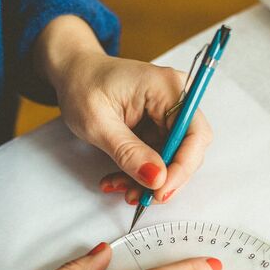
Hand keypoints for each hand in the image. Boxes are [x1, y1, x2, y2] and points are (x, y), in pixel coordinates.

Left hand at [36, 16, 212, 205]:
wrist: (75, 73)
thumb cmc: (83, 86)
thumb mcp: (98, 122)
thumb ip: (128, 152)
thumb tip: (157, 179)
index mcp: (167, 88)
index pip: (195, 134)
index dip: (183, 167)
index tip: (160, 191)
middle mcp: (177, 98)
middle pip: (189, 150)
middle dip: (164, 178)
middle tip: (138, 196)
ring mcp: (169, 114)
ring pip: (173, 159)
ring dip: (149, 180)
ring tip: (119, 187)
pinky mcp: (160, 127)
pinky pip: (159, 158)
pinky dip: (140, 173)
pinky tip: (118, 179)